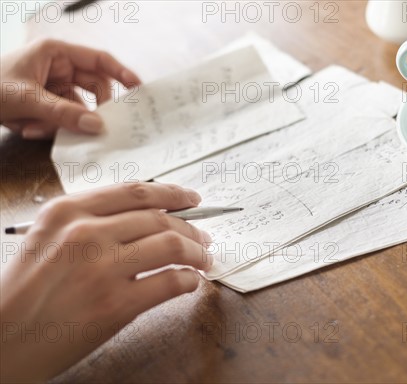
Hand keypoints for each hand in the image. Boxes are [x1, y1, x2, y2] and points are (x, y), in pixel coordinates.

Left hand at [0, 39, 140, 138]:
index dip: (121, 74)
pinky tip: (27, 128)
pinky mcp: (47, 104)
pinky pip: (64, 118)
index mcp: (55, 53)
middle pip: (93, 89)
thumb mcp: (26, 99)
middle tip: (93, 127)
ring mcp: (53, 86)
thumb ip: (64, 113)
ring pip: (78, 108)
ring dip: (63, 122)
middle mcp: (58, 67)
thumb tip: (97, 125)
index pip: (98, 60)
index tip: (138, 90)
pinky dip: (49, 127)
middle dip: (88, 109)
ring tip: (36, 128)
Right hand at [0, 183, 211, 381]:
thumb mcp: (48, 240)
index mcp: (67, 211)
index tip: (192, 199)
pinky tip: (191, 283)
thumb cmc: (25, 292)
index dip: (173, 193)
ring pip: (172, 245)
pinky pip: (170, 282)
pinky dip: (189, 281)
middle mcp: (86, 233)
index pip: (136, 192)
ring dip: (197, 253)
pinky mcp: (115, 304)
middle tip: (204, 237)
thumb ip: (91, 222)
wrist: (2, 342)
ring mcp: (102, 269)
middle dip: (192, 227)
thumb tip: (149, 217)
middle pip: (160, 218)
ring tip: (204, 260)